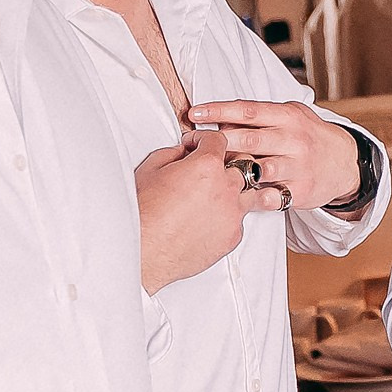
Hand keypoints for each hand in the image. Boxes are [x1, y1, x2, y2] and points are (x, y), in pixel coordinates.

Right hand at [136, 131, 284, 292]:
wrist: (142, 251)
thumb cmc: (142, 214)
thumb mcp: (150, 170)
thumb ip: (173, 154)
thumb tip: (183, 153)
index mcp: (207, 166)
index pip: (219, 140)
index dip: (204, 139)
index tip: (198, 145)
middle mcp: (226, 188)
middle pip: (243, 165)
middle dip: (225, 164)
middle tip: (208, 170)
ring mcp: (233, 214)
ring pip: (249, 192)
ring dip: (234, 190)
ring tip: (214, 196)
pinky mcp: (233, 236)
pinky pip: (239, 219)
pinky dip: (228, 216)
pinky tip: (209, 219)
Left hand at [186, 100, 364, 213]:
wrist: (345, 162)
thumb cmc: (307, 136)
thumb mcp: (290, 116)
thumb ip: (260, 116)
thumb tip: (220, 117)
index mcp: (288, 117)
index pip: (248, 111)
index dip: (219, 111)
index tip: (194, 113)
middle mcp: (294, 140)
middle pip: (248, 139)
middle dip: (216, 142)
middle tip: (190, 143)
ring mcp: (298, 166)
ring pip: (257, 169)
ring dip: (231, 171)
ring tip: (210, 172)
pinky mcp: (300, 191)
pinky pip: (270, 196)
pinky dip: (251, 196)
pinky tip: (237, 195)